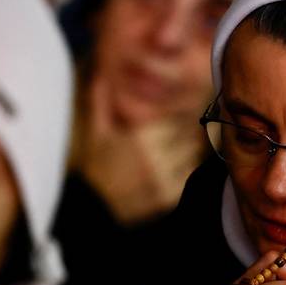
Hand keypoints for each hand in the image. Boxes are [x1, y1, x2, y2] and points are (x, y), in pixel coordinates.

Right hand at [81, 77, 204, 222]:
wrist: (93, 209)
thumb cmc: (95, 167)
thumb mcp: (95, 132)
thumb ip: (100, 101)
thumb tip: (102, 75)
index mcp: (141, 135)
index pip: (178, 115)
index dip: (182, 112)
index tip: (184, 110)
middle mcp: (156, 156)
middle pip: (189, 134)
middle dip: (188, 129)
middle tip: (187, 127)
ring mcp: (165, 177)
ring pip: (192, 153)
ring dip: (189, 148)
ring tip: (179, 146)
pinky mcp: (170, 196)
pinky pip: (188, 174)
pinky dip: (186, 168)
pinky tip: (175, 165)